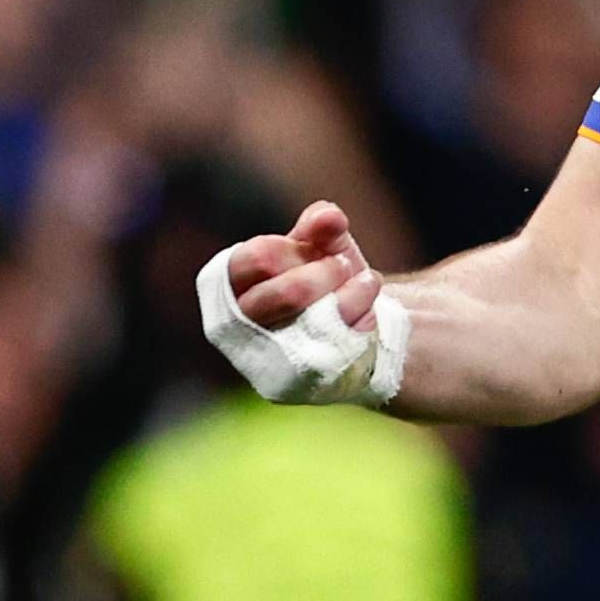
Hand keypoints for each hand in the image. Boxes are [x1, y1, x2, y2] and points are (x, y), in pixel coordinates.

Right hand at [199, 199, 411, 406]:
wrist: (349, 328)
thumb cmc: (323, 280)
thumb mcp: (322, 245)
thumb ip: (321, 224)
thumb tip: (328, 216)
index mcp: (230, 283)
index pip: (255, 258)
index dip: (296, 249)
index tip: (319, 245)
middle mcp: (235, 324)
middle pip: (284, 294)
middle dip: (325, 275)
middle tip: (344, 267)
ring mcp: (260, 358)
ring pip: (311, 325)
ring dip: (349, 297)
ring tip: (368, 282)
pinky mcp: (288, 384)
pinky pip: (329, 352)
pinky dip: (358, 325)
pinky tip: (369, 314)